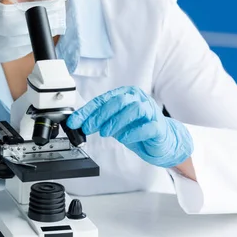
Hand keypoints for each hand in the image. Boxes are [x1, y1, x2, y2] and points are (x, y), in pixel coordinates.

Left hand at [67, 86, 192, 167]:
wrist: (161, 141)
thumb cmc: (137, 128)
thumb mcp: (114, 123)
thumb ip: (99, 121)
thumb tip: (79, 123)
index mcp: (126, 95)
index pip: (103, 100)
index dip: (87, 111)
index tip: (75, 122)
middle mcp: (138, 99)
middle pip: (118, 101)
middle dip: (100, 115)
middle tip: (89, 127)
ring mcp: (151, 111)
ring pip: (134, 109)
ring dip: (116, 121)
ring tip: (105, 133)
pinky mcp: (159, 126)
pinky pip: (147, 126)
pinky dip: (133, 132)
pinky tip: (124, 138)